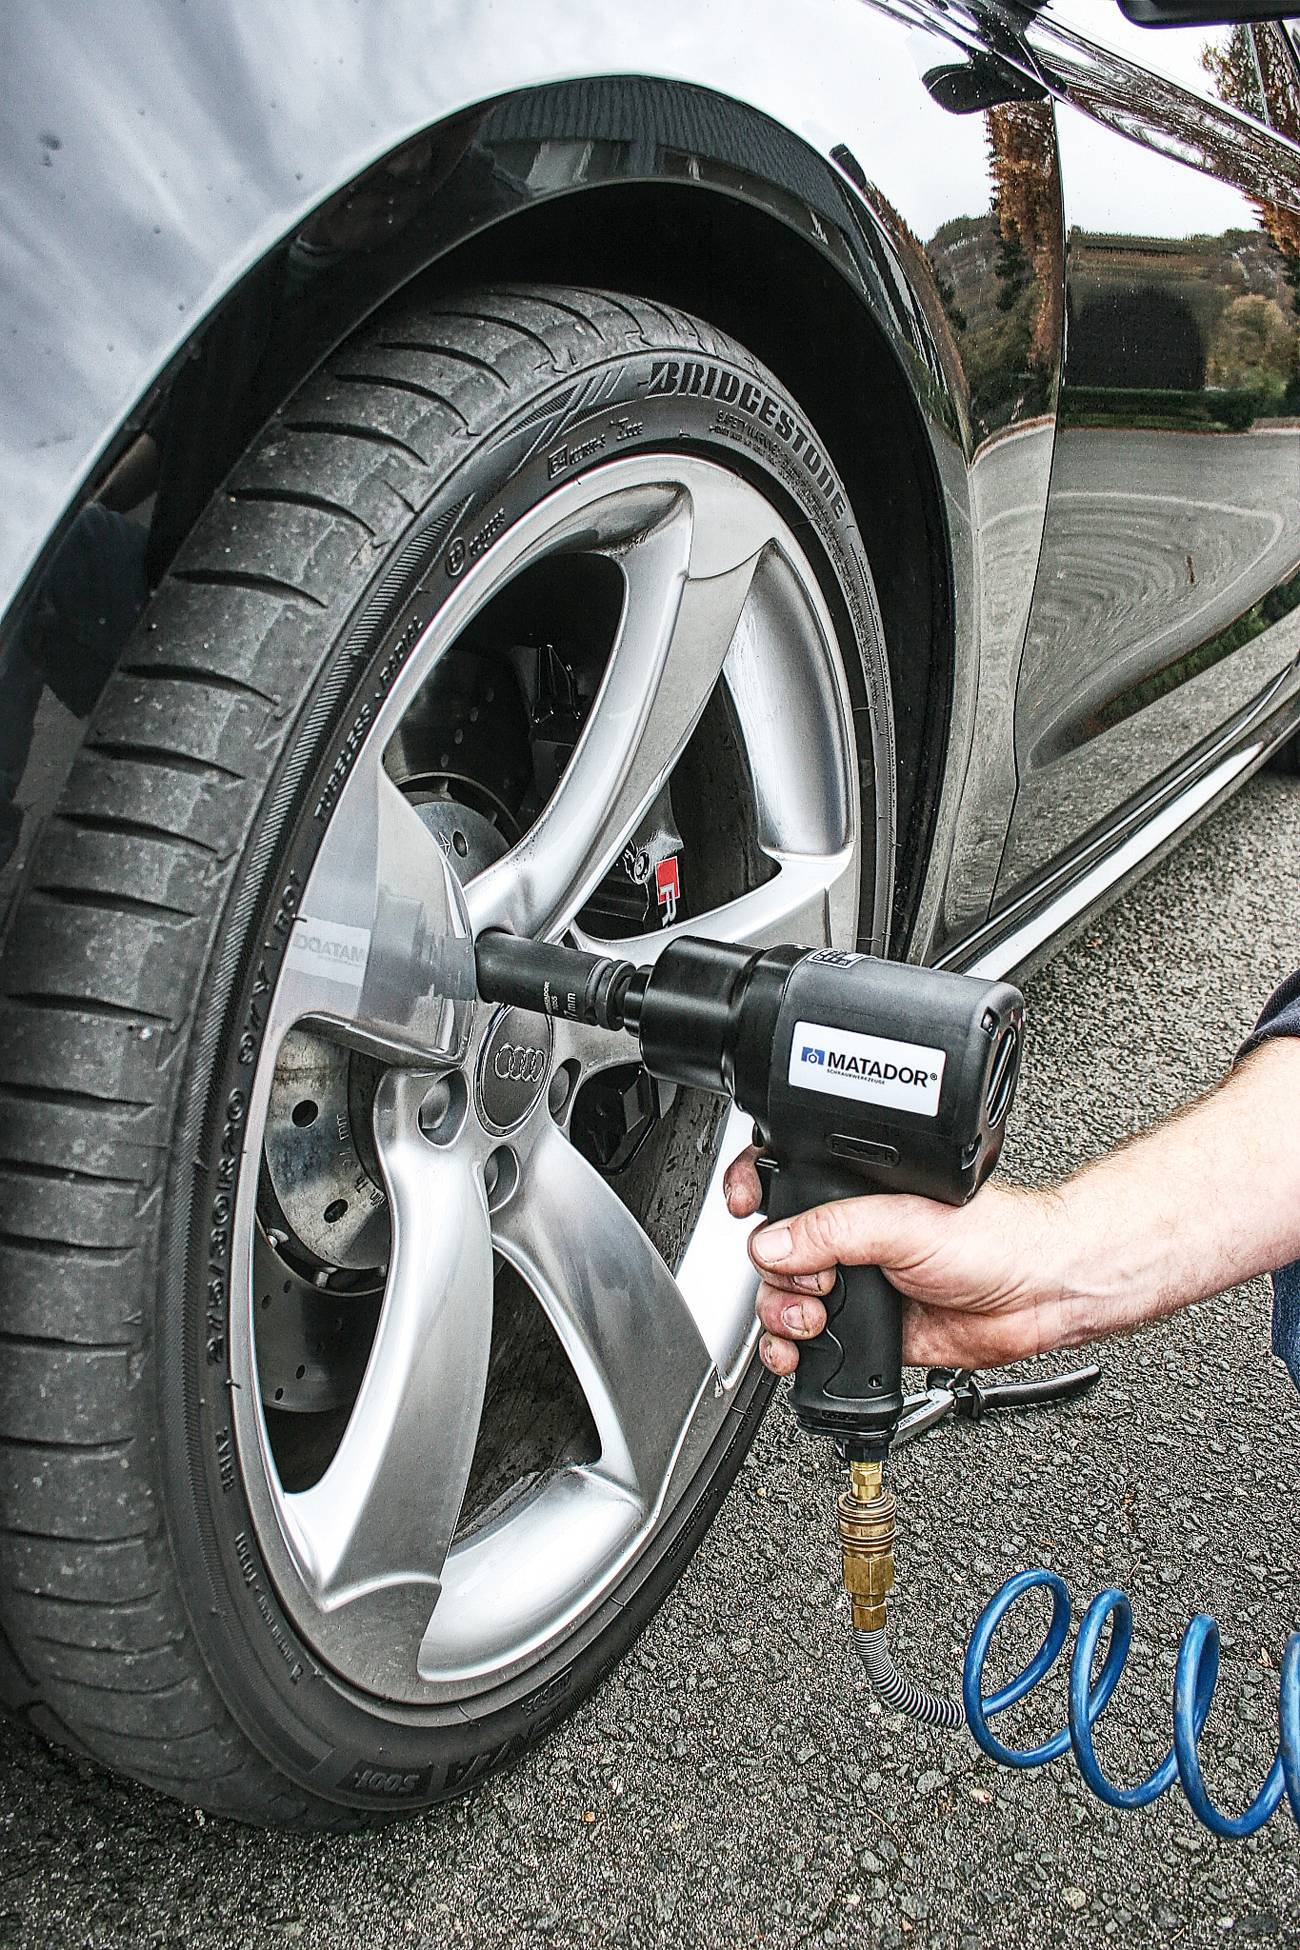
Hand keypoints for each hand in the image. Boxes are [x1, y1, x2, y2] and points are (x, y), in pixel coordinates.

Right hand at [722, 1147, 1074, 1372]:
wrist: (1038, 1295)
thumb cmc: (993, 1239)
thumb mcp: (904, 1222)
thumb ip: (834, 1231)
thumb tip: (773, 1244)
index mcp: (857, 1196)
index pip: (786, 1186)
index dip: (753, 1194)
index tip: (743, 1208)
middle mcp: (852, 1239)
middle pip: (775, 1255)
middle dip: (775, 1276)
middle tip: (814, 1283)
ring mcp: (859, 1286)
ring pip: (786, 1303)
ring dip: (781, 1317)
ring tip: (811, 1321)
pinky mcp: (869, 1333)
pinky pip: (814, 1348)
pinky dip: (795, 1355)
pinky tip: (801, 1354)